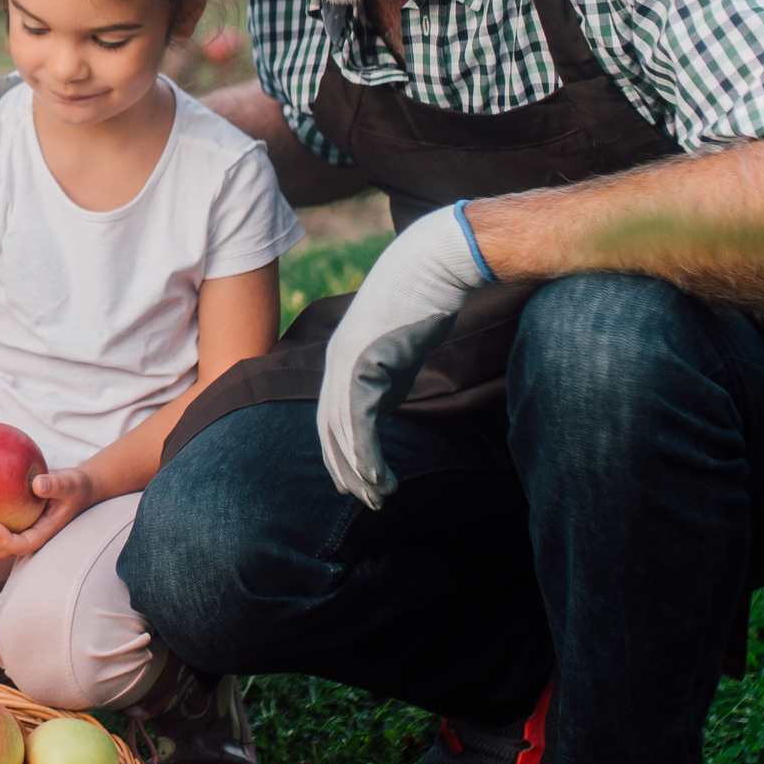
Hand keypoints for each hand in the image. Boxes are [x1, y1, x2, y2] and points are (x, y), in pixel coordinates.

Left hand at [0, 466, 96, 562]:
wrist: (72, 488)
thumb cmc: (73, 487)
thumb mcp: (69, 484)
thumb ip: (55, 485)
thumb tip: (37, 484)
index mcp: (38, 535)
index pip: (20, 545)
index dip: (5, 542)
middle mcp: (21, 537)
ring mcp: (11, 530)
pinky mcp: (4, 520)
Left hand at [316, 202, 492, 507]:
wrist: (434, 263)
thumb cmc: (425, 298)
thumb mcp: (400, 344)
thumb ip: (388, 373)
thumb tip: (386, 401)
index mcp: (341, 357)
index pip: (330, 415)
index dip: (340, 451)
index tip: (356, 479)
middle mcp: (336, 361)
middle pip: (329, 429)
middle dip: (344, 469)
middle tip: (365, 500)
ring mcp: (347, 362)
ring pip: (342, 431)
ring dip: (357, 470)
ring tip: (376, 498)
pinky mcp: (365, 363)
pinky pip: (358, 419)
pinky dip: (366, 453)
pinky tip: (376, 477)